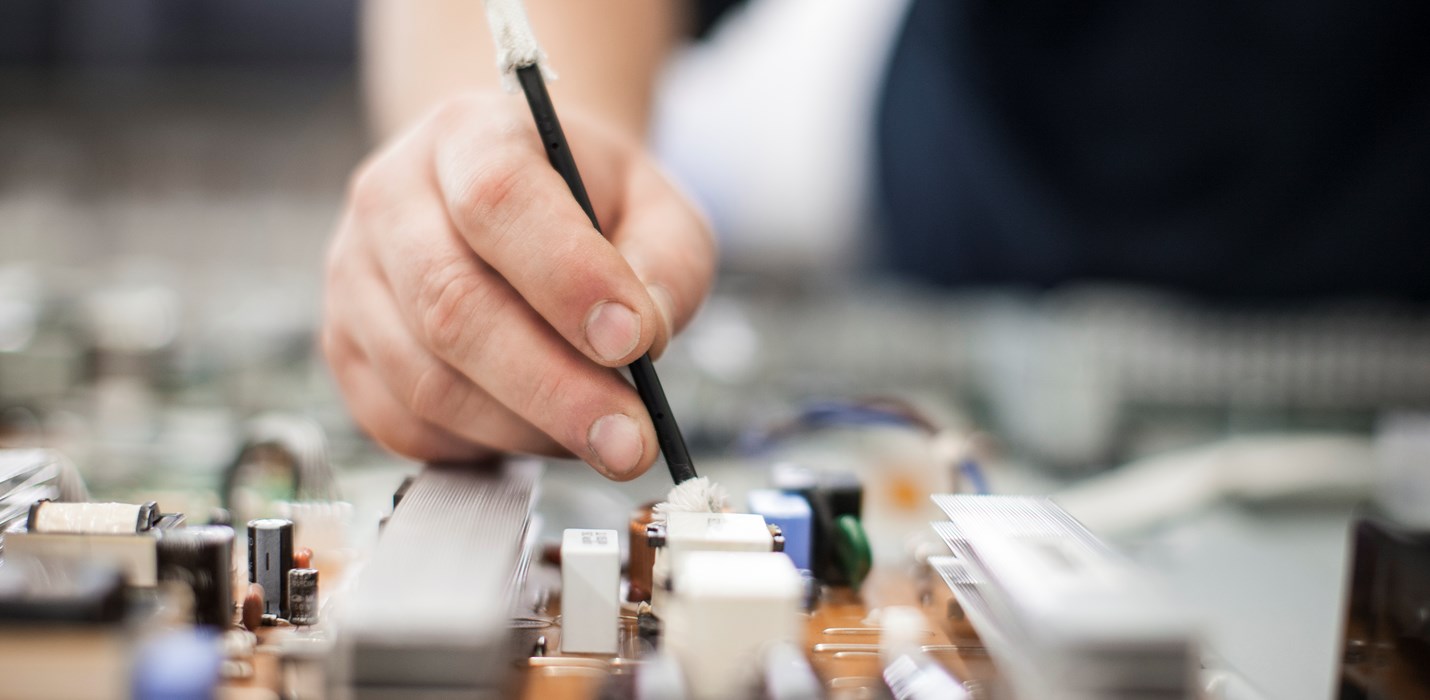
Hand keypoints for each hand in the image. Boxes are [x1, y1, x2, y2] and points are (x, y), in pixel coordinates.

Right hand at [323, 93, 714, 478]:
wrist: (514, 197)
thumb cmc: (590, 201)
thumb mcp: (656, 204)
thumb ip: (666, 262)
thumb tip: (644, 341)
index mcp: (469, 134)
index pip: (497, 200)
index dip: (566, 278)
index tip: (633, 341)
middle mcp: (390, 197)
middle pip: (451, 306)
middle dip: (554, 389)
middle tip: (630, 440)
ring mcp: (354, 276)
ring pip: (426, 380)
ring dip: (526, 428)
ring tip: (601, 437)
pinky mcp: (344, 348)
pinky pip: (404, 424)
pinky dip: (482, 447)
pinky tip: (539, 432)